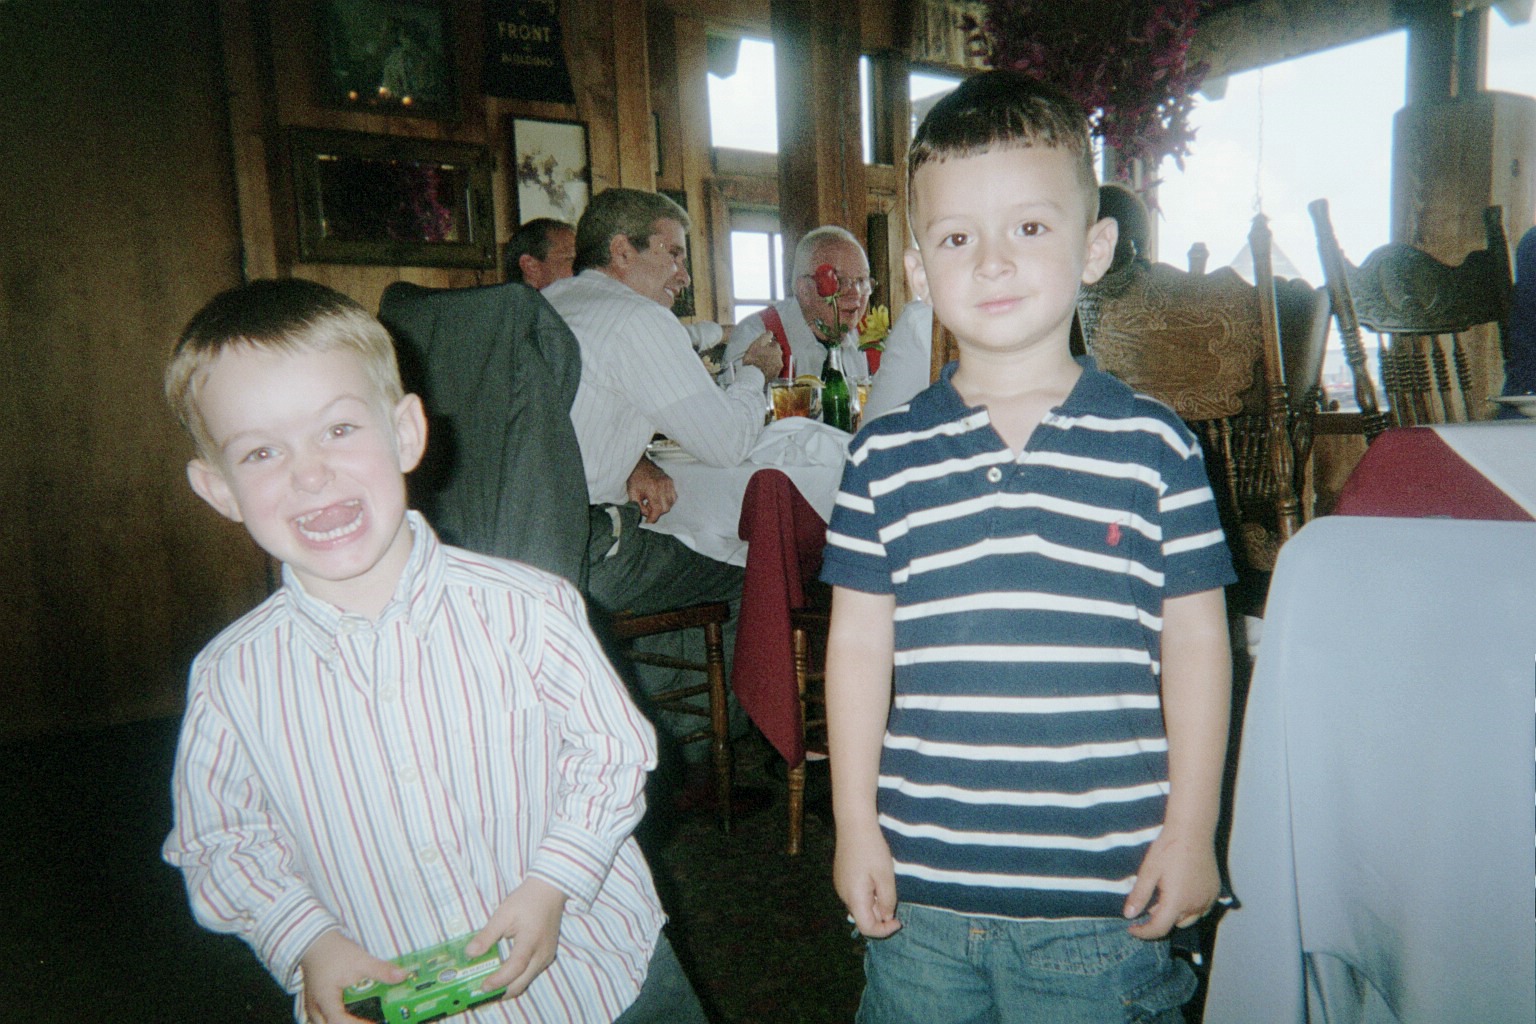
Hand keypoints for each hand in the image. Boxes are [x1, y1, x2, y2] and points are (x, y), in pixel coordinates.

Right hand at [299, 930, 406, 1023]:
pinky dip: (339, 1019)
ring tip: (365, 1020)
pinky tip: (352, 1016)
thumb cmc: (334, 951)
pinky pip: (325, 1018)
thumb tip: (402, 976)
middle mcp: (316, 1007)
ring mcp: (313, 1006)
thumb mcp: (360, 960)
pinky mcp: (316, 1003)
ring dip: (343, 1022)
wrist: (317, 941)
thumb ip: (381, 970)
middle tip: (372, 1022)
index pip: (339, 1020)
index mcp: (324, 998)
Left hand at [465, 877, 567, 997]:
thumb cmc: (526, 900)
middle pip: (521, 983)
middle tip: (482, 992)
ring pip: (526, 981)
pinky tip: (503, 976)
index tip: (482, 986)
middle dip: (501, 992)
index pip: (515, 968)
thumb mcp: (503, 914)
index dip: (498, 980)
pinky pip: (531, 974)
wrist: (550, 891)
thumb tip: (470, 954)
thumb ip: (487, 936)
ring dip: (508, 987)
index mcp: (531, 941)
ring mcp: (547, 956)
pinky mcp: (547, 956)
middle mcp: (542, 954)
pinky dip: (516, 979)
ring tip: (490, 986)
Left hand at [625, 457, 675, 522]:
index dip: (653, 518)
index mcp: (652, 488)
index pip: (658, 509)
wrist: (638, 464)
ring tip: (652, 502)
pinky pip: (673, 496)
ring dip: (663, 506)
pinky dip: (667, 500)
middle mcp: (663, 485)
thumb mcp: (632, 494)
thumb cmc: (634, 479)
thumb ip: (639, 507)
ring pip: (671, 503)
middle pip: (666, 507)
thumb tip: (647, 515)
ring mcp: (668, 483)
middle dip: (657, 512)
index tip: (648, 522)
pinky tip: (659, 498)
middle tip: (648, 508)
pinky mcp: (670, 481)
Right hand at [741, 332, 783, 378]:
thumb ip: (765, 337)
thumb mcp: (757, 344)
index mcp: (776, 350)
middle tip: (762, 353)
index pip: (775, 343)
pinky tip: (764, 368)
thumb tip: (771, 332)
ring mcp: (778, 368)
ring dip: (772, 359)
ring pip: (776, 360)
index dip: (769, 344)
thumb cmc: (753, 358)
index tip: (763, 346)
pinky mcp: (775, 375)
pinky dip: (771, 367)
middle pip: (777, 352)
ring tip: (762, 361)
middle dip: (772, 351)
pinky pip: (774, 368)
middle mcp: (780, 358)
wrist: (751, 376)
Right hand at [833, 822, 900, 938]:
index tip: (899, 921)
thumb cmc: (872, 849)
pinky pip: (856, 894)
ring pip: (860, 905)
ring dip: (875, 902)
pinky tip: (874, 874)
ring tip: (884, 881)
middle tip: (893, 894)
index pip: (867, 928)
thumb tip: (886, 917)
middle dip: (881, 913)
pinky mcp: (841, 877)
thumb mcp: (886, 877)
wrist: (854, 824)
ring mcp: (840, 886)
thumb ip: (888, 901)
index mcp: (854, 899)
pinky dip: (868, 893)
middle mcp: (843, 896)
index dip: (884, 930)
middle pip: (863, 917)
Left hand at [1122, 828, 1220, 939]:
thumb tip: (1128, 915)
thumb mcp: (1148, 871)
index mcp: (1177, 902)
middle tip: (1149, 901)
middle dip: (1159, 919)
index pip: (1159, 929)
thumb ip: (1139, 895)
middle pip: (1174, 924)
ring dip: (1175, 914)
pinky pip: (1201, 909)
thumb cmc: (1169, 848)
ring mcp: (1208, 899)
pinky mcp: (1215, 892)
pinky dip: (1190, 907)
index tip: (1132, 928)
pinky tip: (1181, 890)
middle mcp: (1196, 905)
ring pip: (1189, 919)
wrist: (1193, 830)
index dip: (1143, 932)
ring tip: (1164, 895)